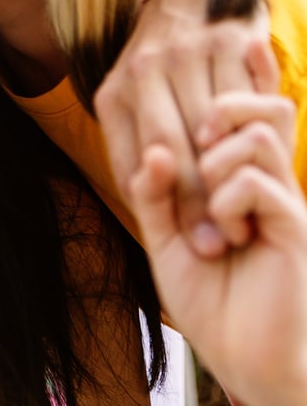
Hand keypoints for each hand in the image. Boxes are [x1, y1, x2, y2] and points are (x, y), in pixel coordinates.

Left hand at [95, 0, 278, 255]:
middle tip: (216, 248)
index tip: (189, 248)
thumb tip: (140, 195)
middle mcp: (146, 69)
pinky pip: (247, 100)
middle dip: (197, 205)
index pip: (138, 159)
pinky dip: (255, 136)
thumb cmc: (159, 71)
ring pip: (214, 130)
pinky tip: (259, 166)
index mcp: (116, 92)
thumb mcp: (129, 106)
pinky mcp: (229, 42)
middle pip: (174, 148)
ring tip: (242, 220)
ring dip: (229, 177)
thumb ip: (132, 151)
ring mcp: (188, 53)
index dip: (166, 206)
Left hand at [128, 91, 306, 405]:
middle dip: (220, 111)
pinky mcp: (296, 227)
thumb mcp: (164, 238)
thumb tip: (157, 150)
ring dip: (217, 163)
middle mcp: (271, 183)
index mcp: (243, 180)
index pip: (247, 112)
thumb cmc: (207, 296)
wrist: (241, 354)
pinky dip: (228, 202)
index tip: (192, 114)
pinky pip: (258, 183)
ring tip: (209, 206)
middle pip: (264, 107)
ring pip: (259, 135)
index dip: (231, 90)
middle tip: (198, 149)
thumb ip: (153, 194)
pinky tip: (228, 237)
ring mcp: (286, 202)